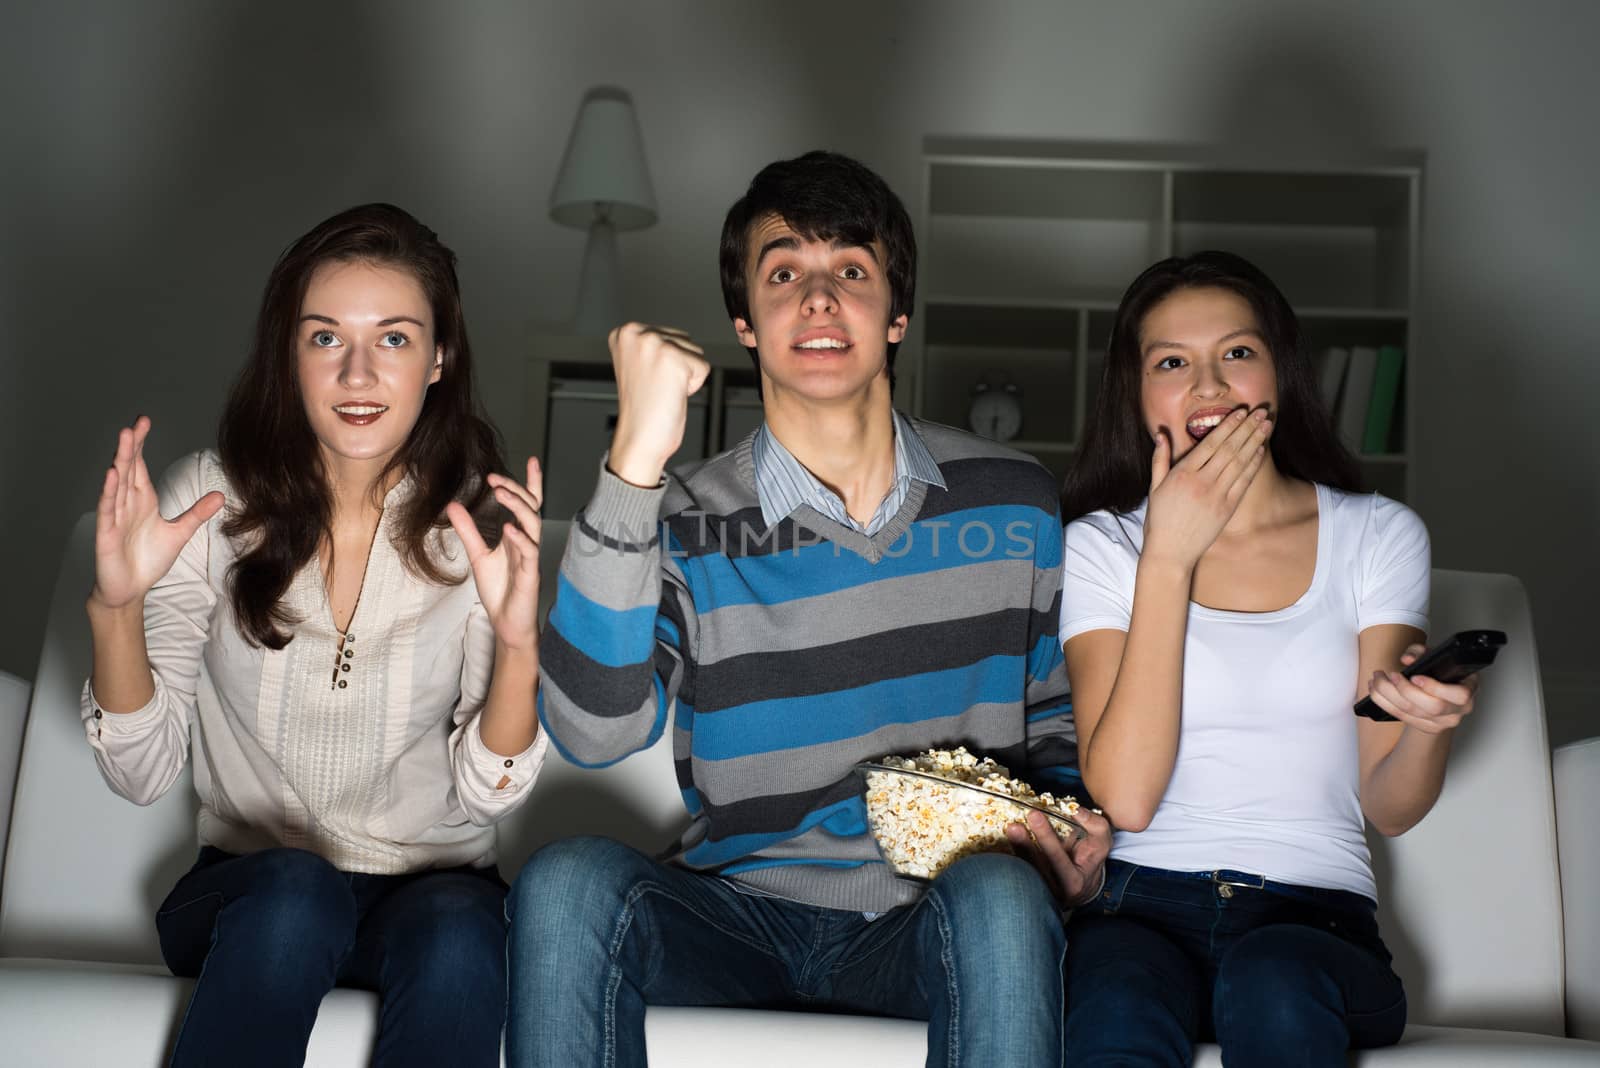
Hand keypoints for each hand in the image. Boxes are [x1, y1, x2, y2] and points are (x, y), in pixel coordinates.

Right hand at [91, 417, 223, 610]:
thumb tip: (221, 496)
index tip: (144, 421)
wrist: (130, 589)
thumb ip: (197, 513)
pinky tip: (112, 475)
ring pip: (117, 483)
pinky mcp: (106, 534)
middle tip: (135, 422)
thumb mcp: (180, 533)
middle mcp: (127, 504)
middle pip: (128, 468)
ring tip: (123, 438)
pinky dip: (109, 492)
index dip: (140, 444)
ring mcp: (115, 517)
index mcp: (142, 500)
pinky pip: (108, 509)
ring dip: (120, 460)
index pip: (139, 465)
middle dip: (131, 445)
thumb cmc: (148, 559)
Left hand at [447, 458, 542, 656]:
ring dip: (518, 507)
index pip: (530, 504)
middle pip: (531, 508)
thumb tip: (454, 505)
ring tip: (501, 494)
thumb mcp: (477, 556)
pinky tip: (509, 529)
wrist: (507, 623)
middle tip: (496, 480)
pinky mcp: (530, 576)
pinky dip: (520, 539)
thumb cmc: (499, 590)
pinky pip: (530, 553)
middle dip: (517, 490)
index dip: (532, 482)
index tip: (532, 459)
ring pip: (533, 525)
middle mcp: (527, 543)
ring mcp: (530, 558)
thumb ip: (468, 530)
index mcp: (518, 536)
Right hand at [606, 323, 710, 486]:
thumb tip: (679, 337)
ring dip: (685, 375)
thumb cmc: (642, 408)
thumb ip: (653, 346)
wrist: (639, 438)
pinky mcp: (674, 359)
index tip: (648, 379)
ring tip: (662, 390)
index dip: (666, 362)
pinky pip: (703, 368)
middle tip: (656, 387)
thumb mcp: (639, 364)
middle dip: (678, 367)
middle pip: (684, 340)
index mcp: (624, 332)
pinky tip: (671, 395)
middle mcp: (636, 333)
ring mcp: (655, 344)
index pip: (670, 335)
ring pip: (695, 352)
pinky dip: (693, 386)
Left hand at [1004, 806, 1112, 907]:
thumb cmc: (1091, 858)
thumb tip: (1076, 810)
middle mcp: (1055, 889)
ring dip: (1015, 848)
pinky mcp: (1028, 886)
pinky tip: (1008, 838)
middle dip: (1024, 845)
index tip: (1034, 814)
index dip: (1045, 837)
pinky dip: (1013, 853)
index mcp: (1074, 881)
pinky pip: (1018, 870)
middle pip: (1037, 866)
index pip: (1057, 859)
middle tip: (1015, 825)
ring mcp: (1040, 889)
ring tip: (1010, 829)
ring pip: (1024, 870)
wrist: (1084, 884)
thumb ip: (1094, 825)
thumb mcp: (1102, 841)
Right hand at [1142, 408, 1272, 568]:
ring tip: (1266, 425)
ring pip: (1240, 462)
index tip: (1241, 412)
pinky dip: (1253, 464)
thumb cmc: (1160, 520)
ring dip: (1255, 441)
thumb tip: (1161, 435)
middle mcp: (1201, 482)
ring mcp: (1216, 496)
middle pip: (1229, 448)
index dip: (1228, 426)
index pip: (1210, 443)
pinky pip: (1243, 482)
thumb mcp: (1154, 487)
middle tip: (1261, 411)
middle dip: (1247, 428)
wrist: (1171, 553)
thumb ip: (1160, 459)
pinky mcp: (1227, 509)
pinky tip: (1260, 450)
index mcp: (1182, 474)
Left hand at [1365, 642, 1478, 734]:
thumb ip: (1422, 652)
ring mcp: (1441, 723)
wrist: (1441, 694)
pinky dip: (1384, 703)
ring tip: (1377, 679)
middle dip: (1405, 690)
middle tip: (1391, 675)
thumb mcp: (1436, 658)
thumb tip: (1407, 659)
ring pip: (1412, 713)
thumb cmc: (1441, 672)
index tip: (1415, 676)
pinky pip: (1402, 717)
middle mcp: (1457, 711)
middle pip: (1432, 707)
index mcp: (1467, 692)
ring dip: (1388, 695)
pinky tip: (1376, 691)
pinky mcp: (1425, 728)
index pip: (1459, 695)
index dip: (1435, 687)